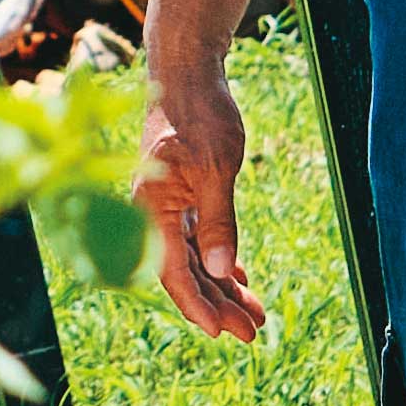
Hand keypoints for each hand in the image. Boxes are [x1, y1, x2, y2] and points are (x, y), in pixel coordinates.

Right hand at [138, 48, 265, 345]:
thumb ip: (218, 223)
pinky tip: (237, 276)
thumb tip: (220, 272)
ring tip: (254, 313)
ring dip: (221, 285)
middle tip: (253, 331)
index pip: (171, 271)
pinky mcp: (178, 194)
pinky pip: (195, 238)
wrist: (186, 72)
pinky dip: (216, 258)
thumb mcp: (217, 170)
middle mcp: (151, 212)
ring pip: (192, 258)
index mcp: (152, 208)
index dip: (197, 305)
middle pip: (184, 271)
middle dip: (218, 303)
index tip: (222, 333)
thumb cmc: (200, 115)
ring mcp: (164, 204)